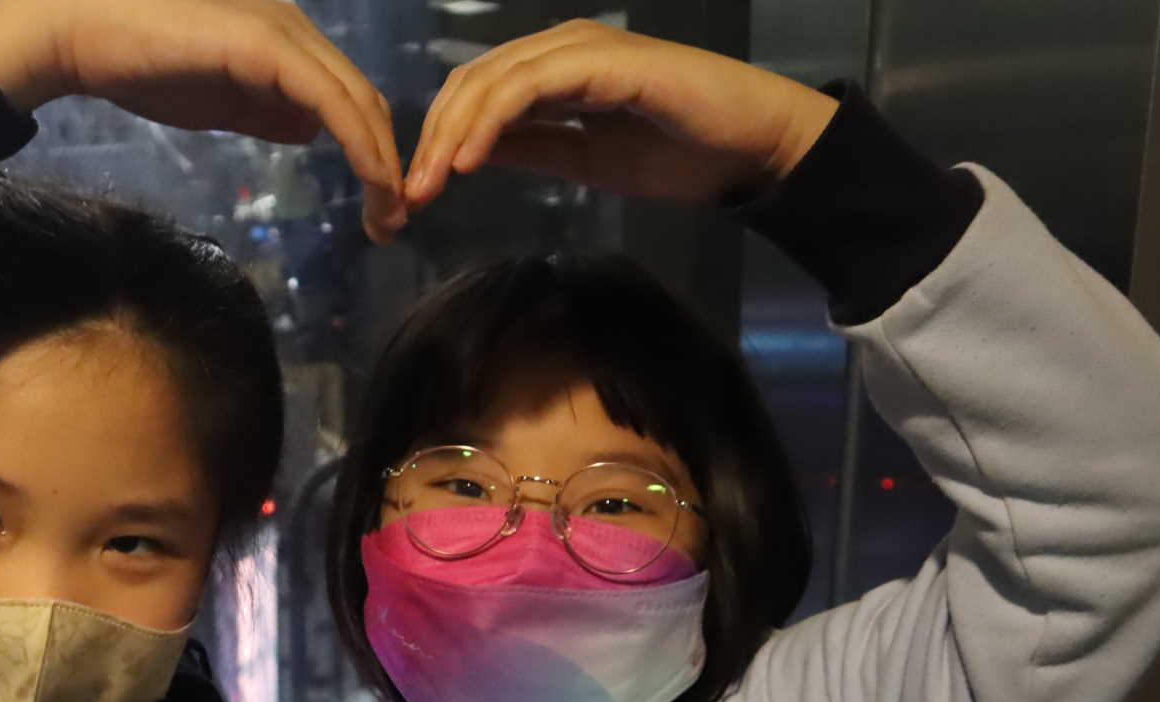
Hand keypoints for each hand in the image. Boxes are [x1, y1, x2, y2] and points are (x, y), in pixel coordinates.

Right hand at [0, 0, 406, 241]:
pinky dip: (360, 146)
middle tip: (392, 222)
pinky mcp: (268, 46)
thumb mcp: (217, 98)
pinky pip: (332, 101)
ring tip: (386, 216)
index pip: (345, 93)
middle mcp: (294, 25)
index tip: (379, 204)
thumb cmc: (136, 63)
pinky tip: (373, 183)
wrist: (79, 33)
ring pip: (357, 100)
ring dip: (380, 163)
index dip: (370, 149)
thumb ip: (264, 109)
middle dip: (386, 163)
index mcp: (283, 36)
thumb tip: (307, 129)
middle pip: (363, 97)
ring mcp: (283, 30)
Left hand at [404, 20, 837, 208]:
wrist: (750, 147)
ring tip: (431, 183)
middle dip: (432, 139)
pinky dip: (491, 121)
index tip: (415, 193)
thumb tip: (468, 155)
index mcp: (554, 71)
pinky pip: (529, 88)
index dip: (438, 139)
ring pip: (491, 81)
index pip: (476, 95)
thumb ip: (532, 148)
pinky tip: (470, 161)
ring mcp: (581, 49)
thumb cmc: (680, 152)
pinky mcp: (602, 61)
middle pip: (471, 83)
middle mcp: (560, 49)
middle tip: (409, 195)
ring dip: (452, 134)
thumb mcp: (586, 159)